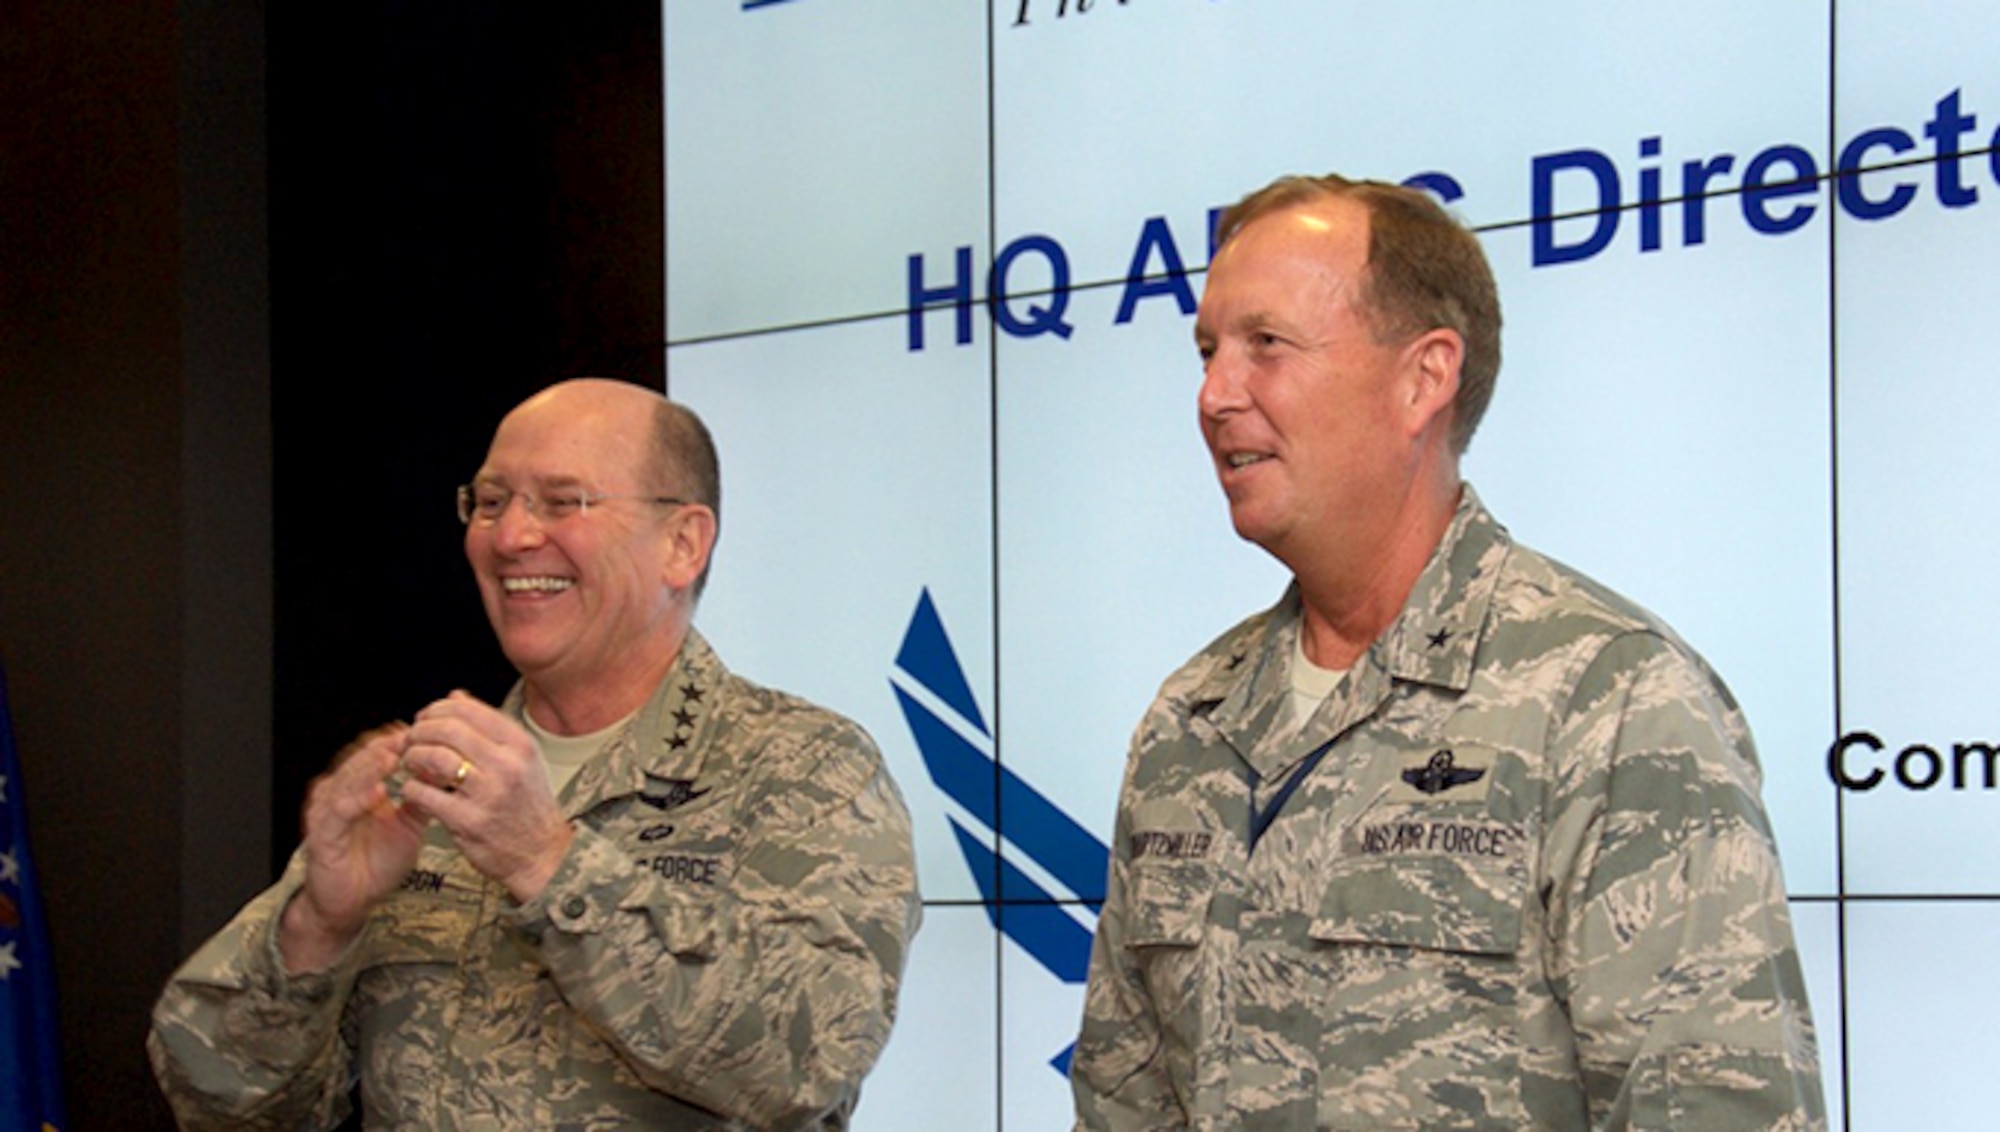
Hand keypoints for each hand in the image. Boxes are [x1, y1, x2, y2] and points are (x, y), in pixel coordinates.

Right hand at [282, 723, 426, 972]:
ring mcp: (327, 812)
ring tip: (393, 754)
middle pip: (360, 760)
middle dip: (386, 746)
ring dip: (370, 767)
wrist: (351, 902)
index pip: (376, 754)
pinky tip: (377, 792)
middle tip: (410, 734)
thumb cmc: (376, 864)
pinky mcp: (321, 835)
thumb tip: (445, 772)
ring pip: (347, 780)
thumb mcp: (408, 827)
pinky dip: (357, 799)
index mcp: (357, 788)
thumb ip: (422, 799)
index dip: (398, 741)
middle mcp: (338, 794)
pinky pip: (339, 813)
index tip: (425, 730)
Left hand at [399, 691, 573, 901]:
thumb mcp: (523, 760)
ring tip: (410, 762)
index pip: (468, 710)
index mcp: (519, 745)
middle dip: (420, 730)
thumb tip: (456, 696)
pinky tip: (413, 788)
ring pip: (434, 757)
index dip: (438, 709)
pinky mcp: (468, 821)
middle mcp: (507, 765)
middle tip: (411, 739)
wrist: (543, 854)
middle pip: (448, 729)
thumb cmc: (530, 807)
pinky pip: (424, 793)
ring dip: (412, 756)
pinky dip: (410, 787)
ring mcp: (488, 794)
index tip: (426, 718)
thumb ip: (490, 728)